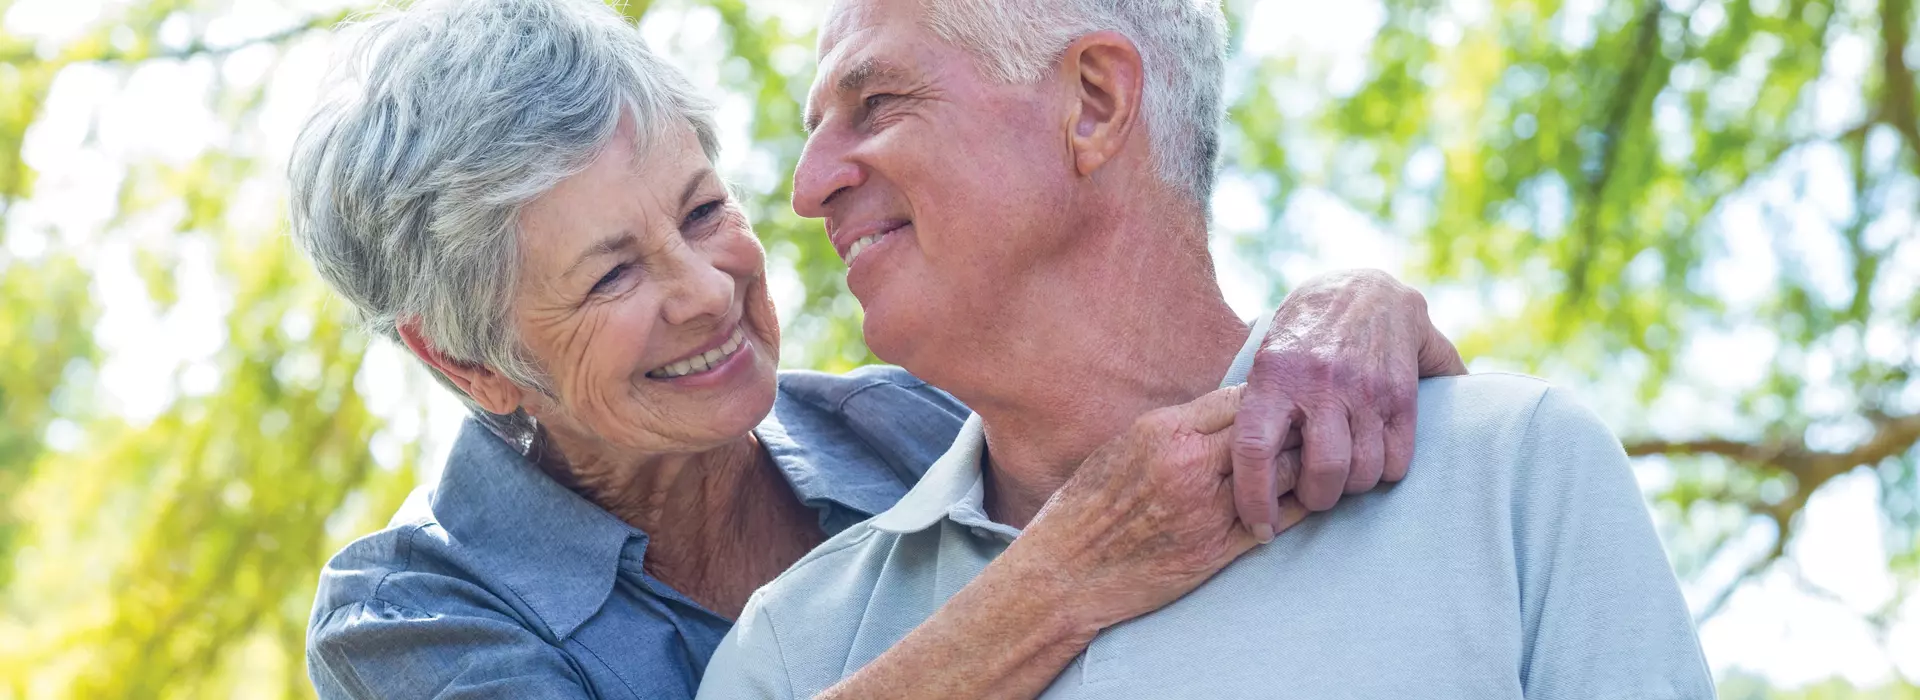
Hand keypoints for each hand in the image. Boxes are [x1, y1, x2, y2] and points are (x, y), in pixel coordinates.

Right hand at [1012, 386, 1309, 634]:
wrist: (1065, 572)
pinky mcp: (1217, 551)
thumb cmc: (1086, 507)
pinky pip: (1277, 522)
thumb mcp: (1124, 447)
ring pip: (1284, 475)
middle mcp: (1190, 466)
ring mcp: (1207, 510)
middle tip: (1309, 431)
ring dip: (1302, 468)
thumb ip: (1175, 429)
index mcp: (1165, 432)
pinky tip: (1304, 501)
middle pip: (1270, 431)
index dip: (1265, 400)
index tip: (1276, 405)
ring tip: (1313, 464)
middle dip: (1293, 429)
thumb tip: (1220, 414)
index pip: (1240, 398)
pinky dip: (1297, 508)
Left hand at [1232, 269, 1465, 535]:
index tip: (1257, 529)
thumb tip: (1215, 466)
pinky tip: (1373, 457)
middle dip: (1316, 499)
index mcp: (1274, 376)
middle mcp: (1320, 383)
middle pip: (1321, 473)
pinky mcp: (1402, 393)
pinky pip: (1398, 460)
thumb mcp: (1265, 357)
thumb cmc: (1302, 334)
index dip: (1253, 499)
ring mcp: (1365, 389)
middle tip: (1311, 496)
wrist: (1364, 288)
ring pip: (1363, 473)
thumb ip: (1252, 407)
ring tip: (1342, 476)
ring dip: (1352, 488)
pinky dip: (1386, 472)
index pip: (1254, 449)